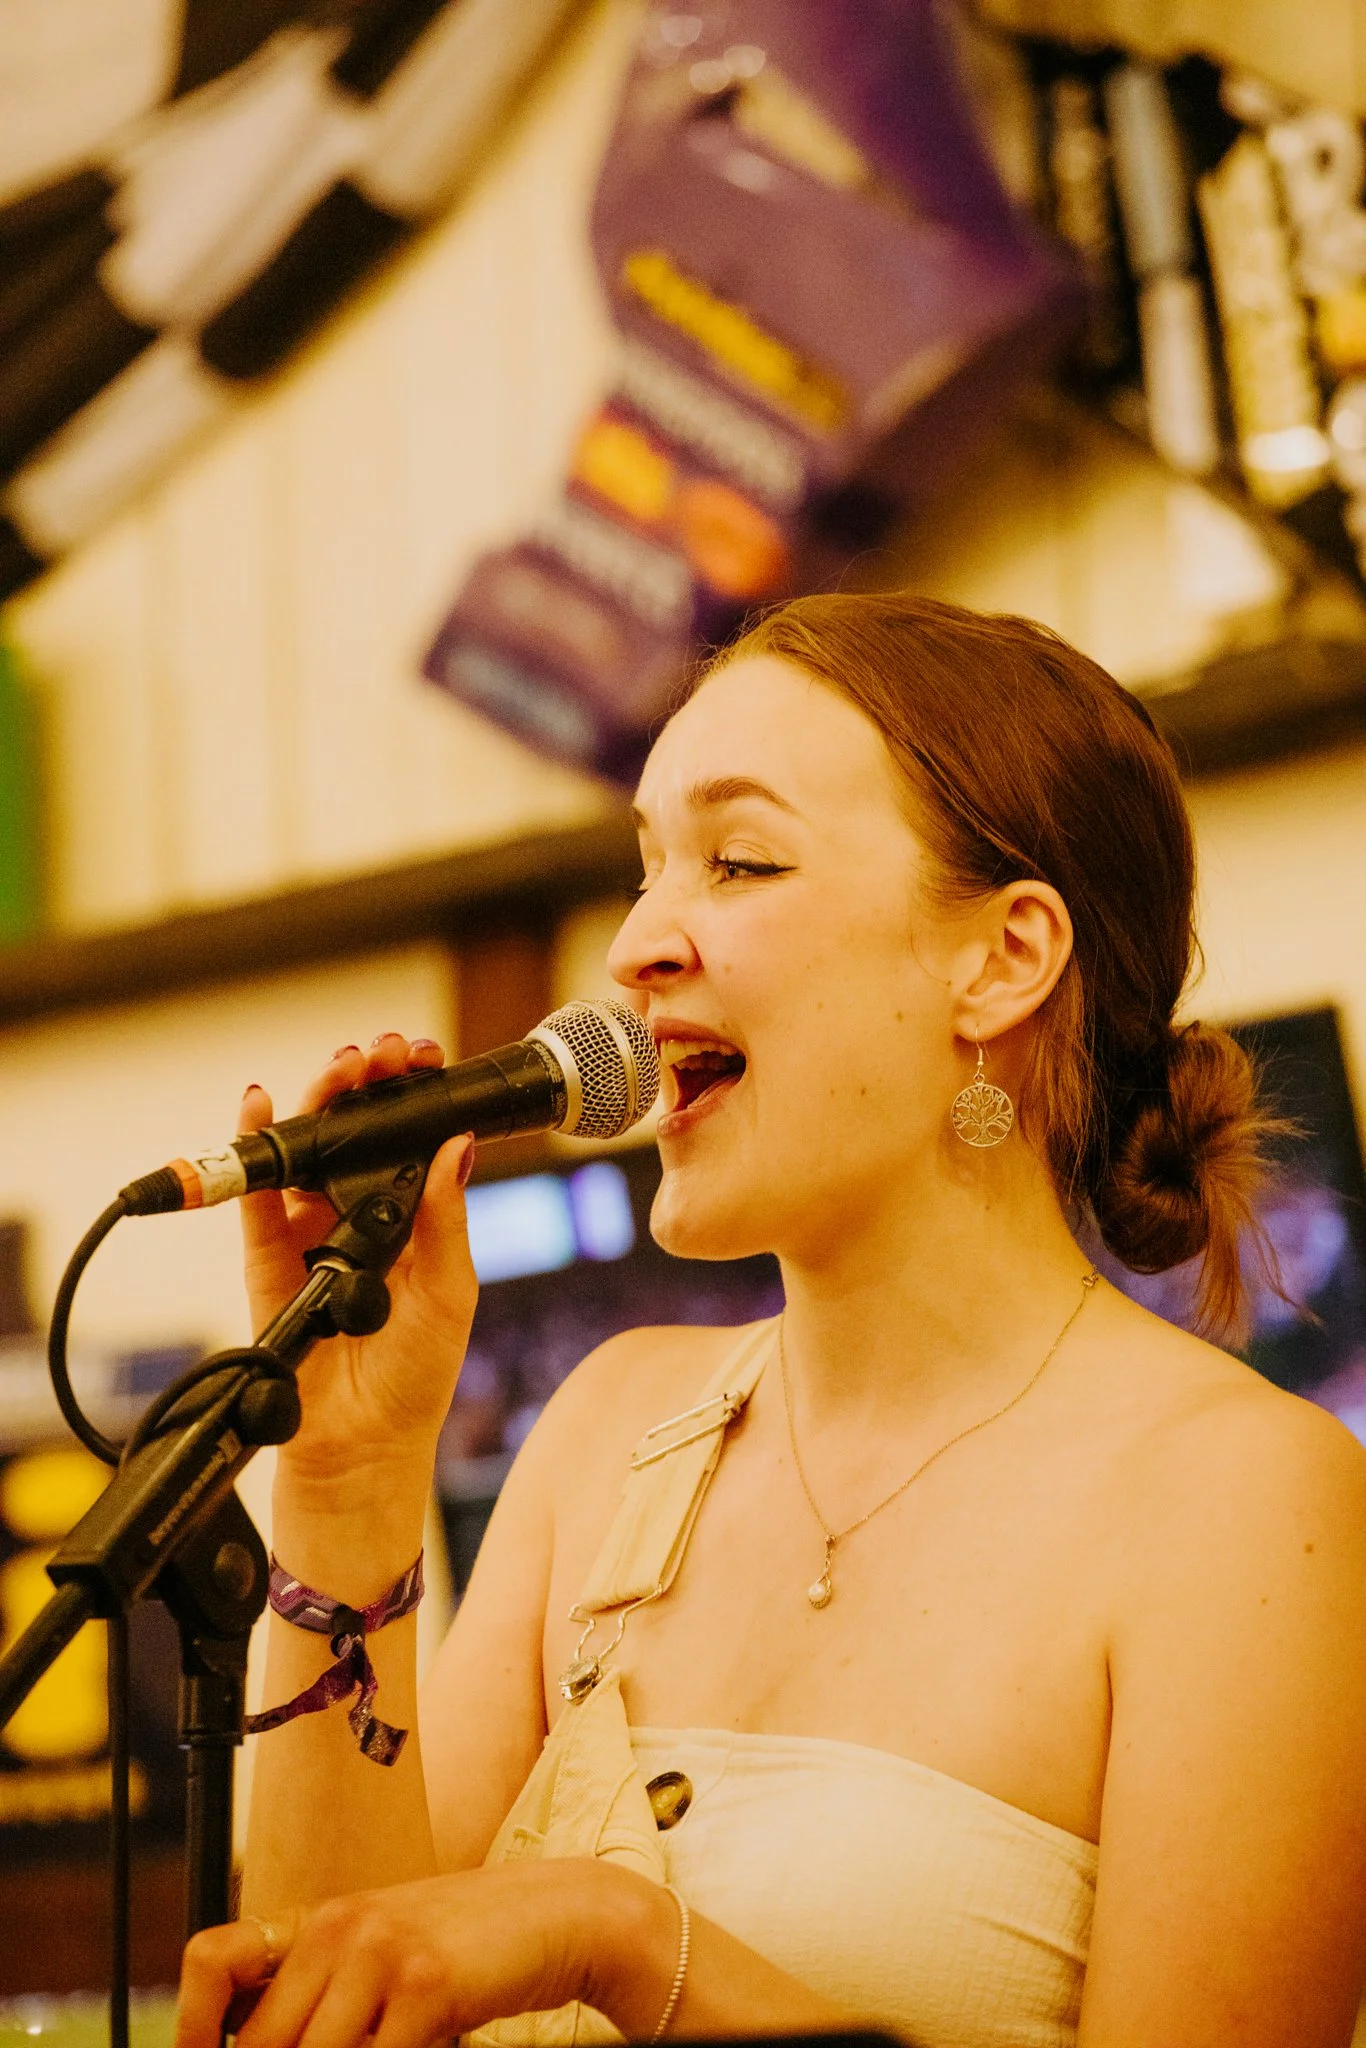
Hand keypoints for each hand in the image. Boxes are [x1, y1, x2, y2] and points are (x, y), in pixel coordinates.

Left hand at [175, 1863, 638, 2047]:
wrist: (557, 1912)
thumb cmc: (466, 1946)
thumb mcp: (381, 1956)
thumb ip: (325, 1997)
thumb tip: (259, 2045)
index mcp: (318, 1920)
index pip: (210, 1961)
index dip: (189, 2028)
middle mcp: (337, 1927)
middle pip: (258, 2044)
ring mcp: (379, 1953)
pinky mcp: (426, 1985)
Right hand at [240, 1035, 477, 1480]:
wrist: (364, 1445)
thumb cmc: (416, 1375)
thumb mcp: (450, 1289)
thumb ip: (445, 1216)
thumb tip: (459, 1144)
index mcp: (410, 1221)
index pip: (407, 1141)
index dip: (410, 1098)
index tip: (419, 1060)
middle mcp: (357, 1219)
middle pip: (353, 1136)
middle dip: (363, 1087)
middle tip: (378, 1055)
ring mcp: (309, 1235)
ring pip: (308, 1154)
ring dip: (318, 1104)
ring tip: (337, 1070)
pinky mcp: (267, 1259)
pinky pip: (257, 1197)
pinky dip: (256, 1150)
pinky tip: (263, 1107)